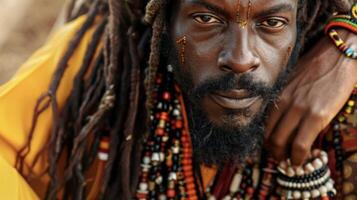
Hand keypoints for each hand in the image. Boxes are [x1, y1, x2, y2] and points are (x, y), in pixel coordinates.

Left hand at [265, 30, 356, 165]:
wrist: (339, 55)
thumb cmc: (316, 67)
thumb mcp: (293, 82)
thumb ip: (285, 100)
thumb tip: (284, 119)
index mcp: (278, 95)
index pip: (264, 124)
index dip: (266, 140)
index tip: (271, 147)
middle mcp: (284, 103)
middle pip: (269, 136)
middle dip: (273, 152)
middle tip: (279, 158)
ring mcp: (299, 110)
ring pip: (281, 142)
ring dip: (283, 157)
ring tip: (289, 162)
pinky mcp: (317, 116)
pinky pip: (301, 144)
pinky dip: (297, 157)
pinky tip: (300, 161)